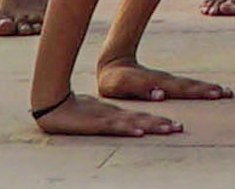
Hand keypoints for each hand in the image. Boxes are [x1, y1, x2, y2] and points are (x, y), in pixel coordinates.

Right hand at [29, 94, 180, 138]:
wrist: (53, 103)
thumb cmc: (74, 110)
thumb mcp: (95, 116)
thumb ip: (108, 120)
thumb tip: (124, 126)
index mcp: (116, 114)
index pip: (141, 117)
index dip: (158, 120)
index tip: (175, 125)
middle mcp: (115, 115)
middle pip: (143, 119)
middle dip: (162, 123)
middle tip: (180, 127)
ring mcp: (107, 118)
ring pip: (134, 122)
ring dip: (153, 125)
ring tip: (169, 128)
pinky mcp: (96, 123)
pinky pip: (115, 127)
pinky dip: (128, 129)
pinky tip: (140, 132)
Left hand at [95, 63, 227, 103]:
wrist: (113, 63)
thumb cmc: (114, 80)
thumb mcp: (122, 86)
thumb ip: (140, 89)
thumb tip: (161, 95)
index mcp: (157, 82)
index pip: (182, 88)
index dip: (198, 91)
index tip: (216, 94)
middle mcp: (165, 80)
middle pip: (190, 85)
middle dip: (209, 89)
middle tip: (228, 93)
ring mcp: (167, 80)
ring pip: (190, 84)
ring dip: (207, 88)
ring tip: (225, 91)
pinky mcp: (166, 82)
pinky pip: (185, 86)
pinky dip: (199, 88)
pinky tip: (208, 91)